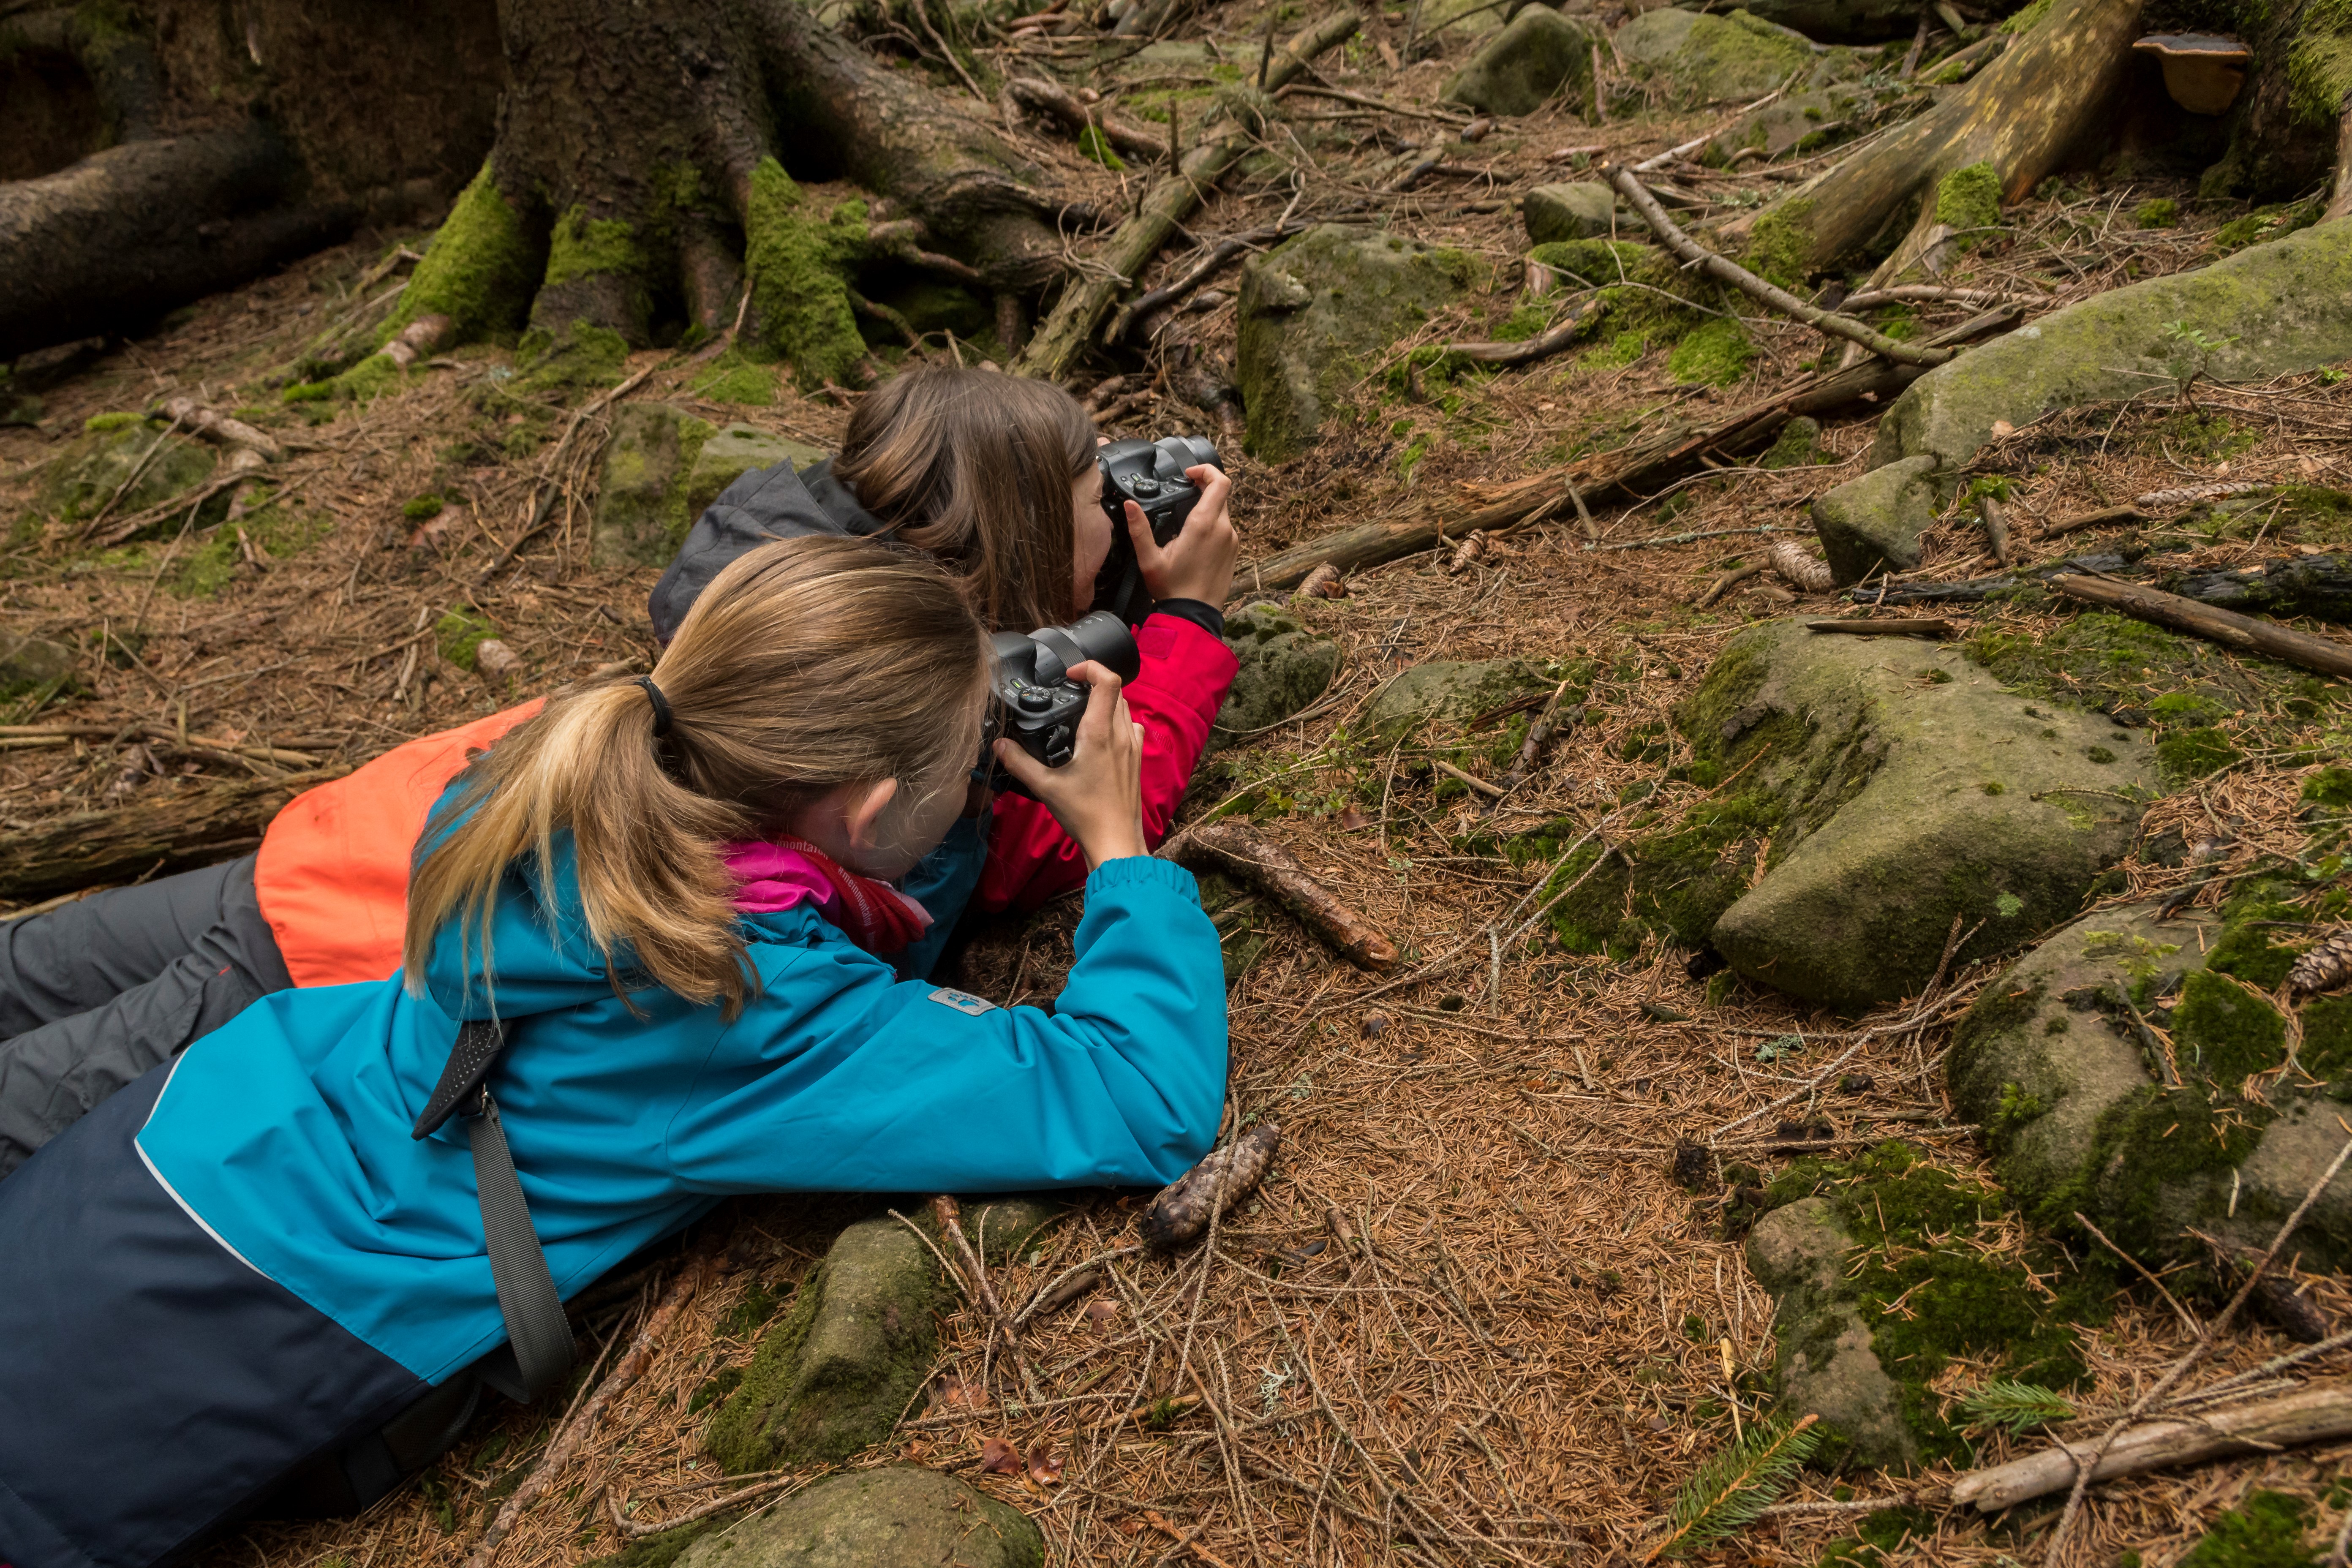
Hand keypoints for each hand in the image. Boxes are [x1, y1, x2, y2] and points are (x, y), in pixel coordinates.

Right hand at [992, 662, 1146, 868]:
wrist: (1115, 841)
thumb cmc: (1086, 815)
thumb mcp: (1045, 787)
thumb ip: (1019, 762)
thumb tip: (999, 745)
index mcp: (1100, 733)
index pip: (1108, 680)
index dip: (1090, 667)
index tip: (1070, 675)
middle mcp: (1121, 734)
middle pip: (1116, 690)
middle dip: (1093, 683)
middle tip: (1070, 692)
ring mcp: (1133, 747)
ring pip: (1125, 707)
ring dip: (1105, 701)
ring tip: (1081, 711)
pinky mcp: (1136, 760)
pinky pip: (1131, 726)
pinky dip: (1116, 720)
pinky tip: (1100, 736)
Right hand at [1131, 464, 1238, 606]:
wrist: (1193, 615)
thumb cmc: (1172, 589)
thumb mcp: (1149, 559)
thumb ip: (1139, 529)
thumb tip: (1130, 505)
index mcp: (1204, 525)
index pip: (1220, 482)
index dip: (1207, 471)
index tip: (1190, 474)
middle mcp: (1223, 529)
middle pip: (1220, 494)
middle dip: (1203, 489)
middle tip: (1184, 493)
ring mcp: (1231, 540)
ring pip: (1222, 512)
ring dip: (1206, 508)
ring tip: (1184, 522)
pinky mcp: (1233, 551)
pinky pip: (1224, 528)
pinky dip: (1212, 525)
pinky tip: (1194, 540)